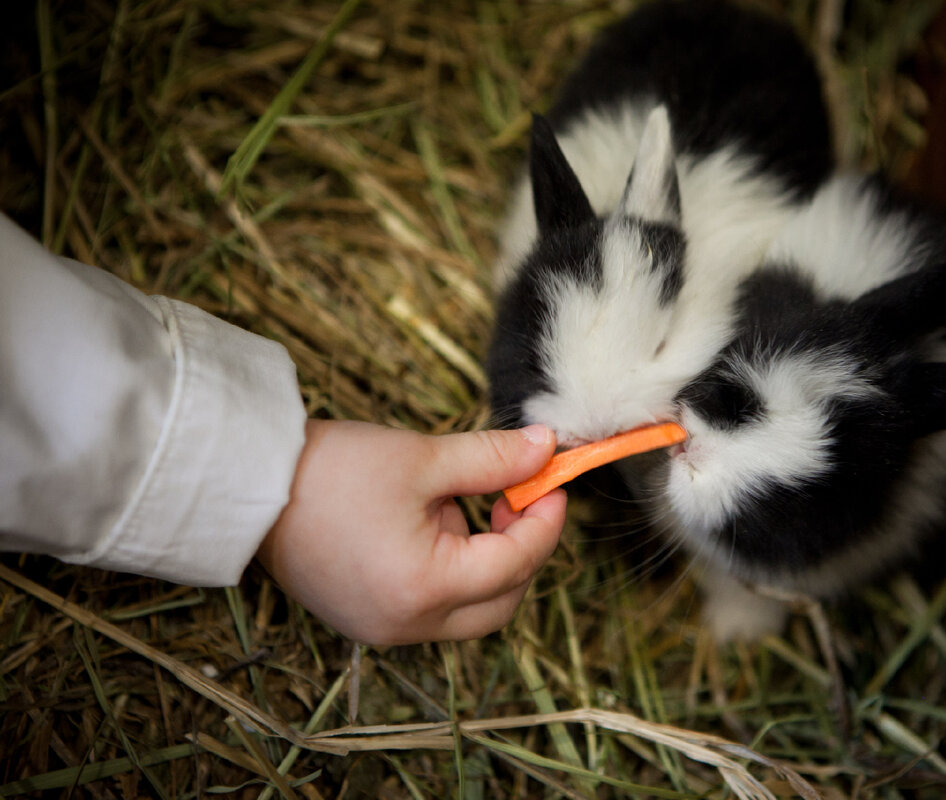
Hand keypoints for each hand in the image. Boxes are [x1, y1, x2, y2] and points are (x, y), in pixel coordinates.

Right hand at [256, 419, 565, 644]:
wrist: (244, 485)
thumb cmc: (328, 471)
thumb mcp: (422, 458)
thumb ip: (493, 459)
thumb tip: (546, 448)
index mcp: (425, 588)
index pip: (516, 563)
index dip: (545, 520)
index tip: (551, 481)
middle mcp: (406, 624)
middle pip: (501, 603)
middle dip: (523, 551)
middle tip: (518, 498)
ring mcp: (382, 628)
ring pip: (469, 611)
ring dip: (486, 562)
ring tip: (457, 502)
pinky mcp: (365, 619)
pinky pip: (432, 609)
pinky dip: (450, 572)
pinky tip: (428, 523)